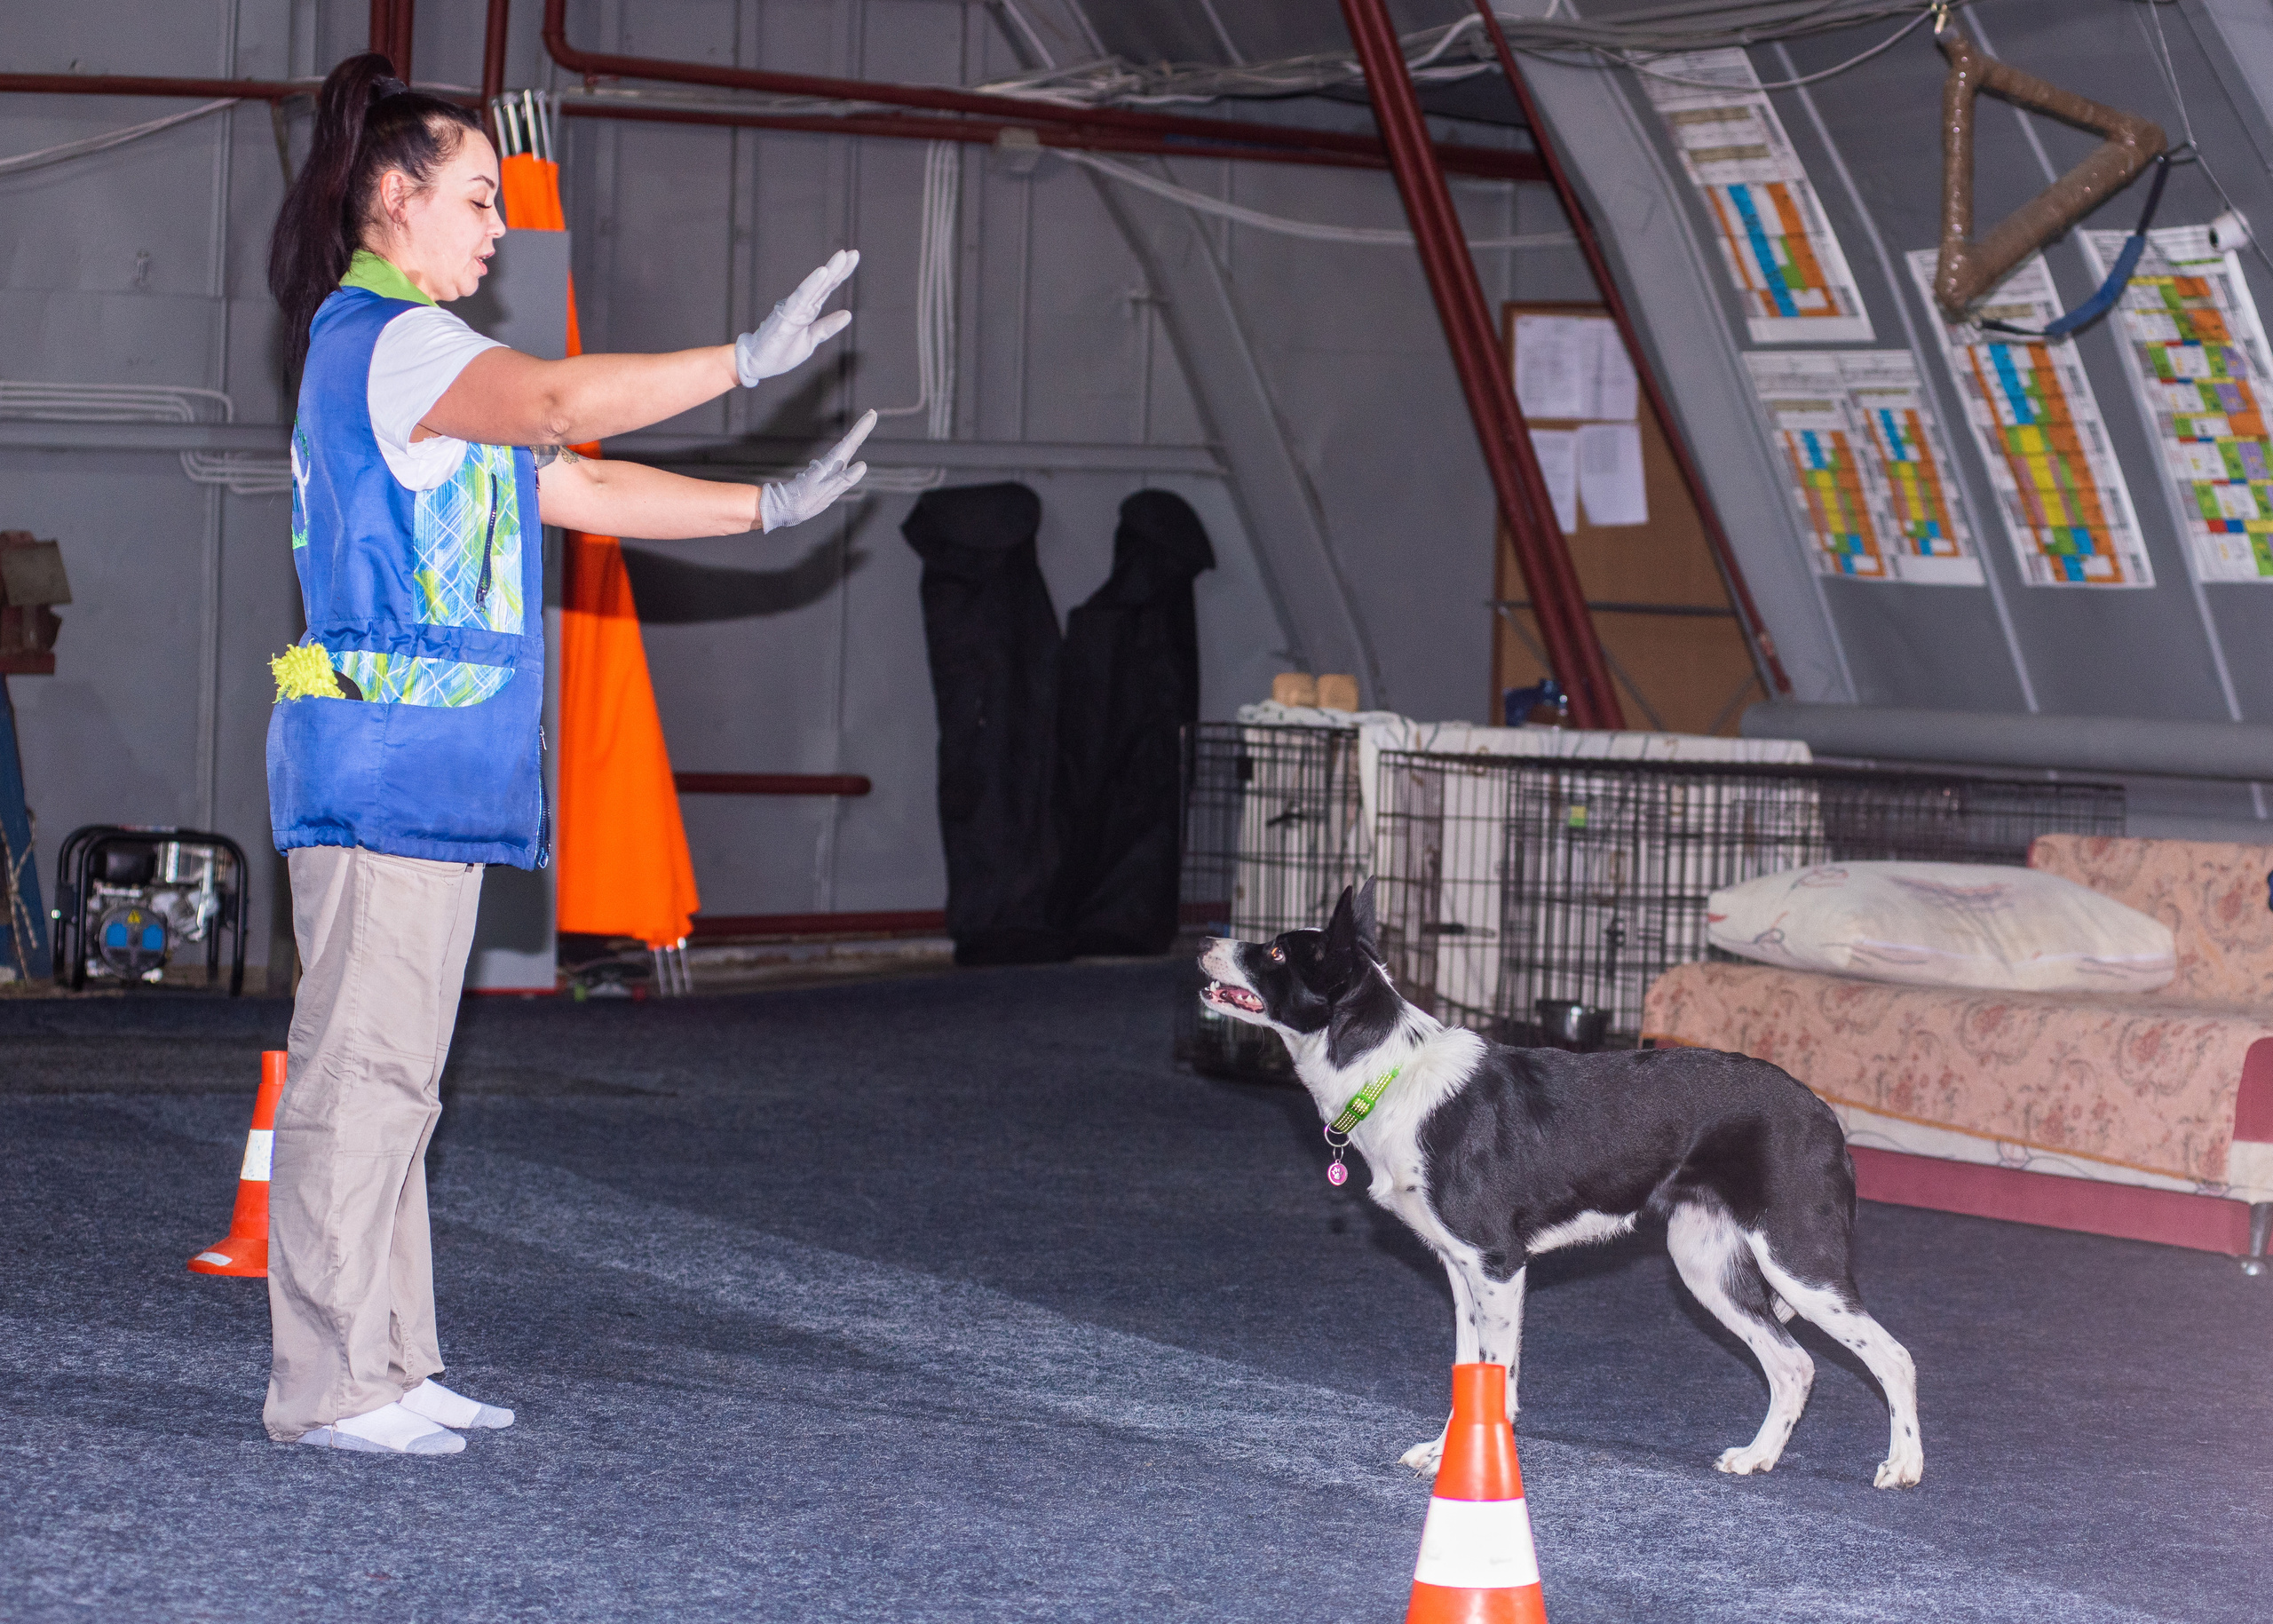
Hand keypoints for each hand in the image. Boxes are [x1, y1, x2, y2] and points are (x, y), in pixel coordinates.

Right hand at [734, 250, 858, 385]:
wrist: (756, 364)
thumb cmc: (780, 352)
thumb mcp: (810, 340)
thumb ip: (826, 327)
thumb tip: (847, 314)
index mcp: (808, 310)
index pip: (826, 288)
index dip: (840, 273)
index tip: (853, 256)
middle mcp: (800, 306)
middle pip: (822, 284)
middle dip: (838, 268)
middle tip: (853, 253)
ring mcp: (792, 311)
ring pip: (812, 288)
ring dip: (827, 273)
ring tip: (840, 257)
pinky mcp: (784, 319)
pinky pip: (799, 300)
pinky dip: (810, 286)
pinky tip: (822, 273)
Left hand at [760, 410, 875, 531]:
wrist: (783, 507)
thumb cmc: (802, 502)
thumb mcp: (825, 492)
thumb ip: (844, 479)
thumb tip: (863, 465)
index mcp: (831, 465)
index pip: (850, 444)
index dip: (861, 429)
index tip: (871, 414)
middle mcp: (830, 465)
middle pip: (849, 443)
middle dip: (861, 430)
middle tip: (872, 414)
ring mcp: (827, 470)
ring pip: (844, 450)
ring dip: (855, 438)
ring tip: (864, 428)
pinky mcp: (825, 477)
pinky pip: (841, 461)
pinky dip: (848, 452)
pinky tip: (849, 452)